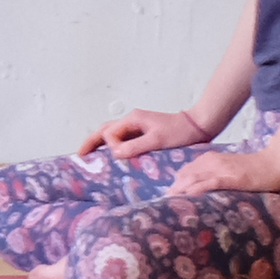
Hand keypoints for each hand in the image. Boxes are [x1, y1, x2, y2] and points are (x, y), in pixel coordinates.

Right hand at [87, 105, 211, 159]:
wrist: (198, 126)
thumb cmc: (181, 132)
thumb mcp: (158, 140)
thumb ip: (136, 146)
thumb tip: (115, 153)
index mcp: (133, 119)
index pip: (109, 132)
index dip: (109, 146)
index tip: (117, 157)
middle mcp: (132, 121)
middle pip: (105, 130)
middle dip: (92, 142)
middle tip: (81, 156)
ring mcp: (137, 127)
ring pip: (113, 135)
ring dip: (102, 145)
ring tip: (93, 158)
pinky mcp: (144, 134)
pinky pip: (124, 140)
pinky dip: (115, 148)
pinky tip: (114, 159)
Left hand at [168, 146, 279, 195]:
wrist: (277, 162)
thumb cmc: (256, 169)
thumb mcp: (232, 170)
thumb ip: (217, 176)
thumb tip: (203, 189)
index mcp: (211, 159)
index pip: (185, 171)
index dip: (175, 185)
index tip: (168, 198)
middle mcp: (212, 161)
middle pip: (184, 175)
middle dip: (173, 190)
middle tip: (163, 206)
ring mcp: (221, 168)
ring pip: (192, 179)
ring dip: (180, 191)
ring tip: (169, 205)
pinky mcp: (231, 177)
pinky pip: (209, 183)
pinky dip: (197, 189)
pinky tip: (188, 197)